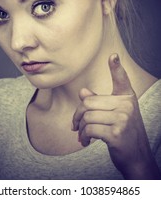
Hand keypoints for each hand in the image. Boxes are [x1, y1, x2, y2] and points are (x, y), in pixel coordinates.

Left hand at [72, 53, 160, 178]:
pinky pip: (89, 128)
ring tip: (82, 135)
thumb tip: (82, 92)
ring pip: (87, 116)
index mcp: (127, 98)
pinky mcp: (116, 133)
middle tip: (75, 125)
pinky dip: (83, 136)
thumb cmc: (123, 133)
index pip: (121, 79)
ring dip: (80, 128)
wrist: (137, 157)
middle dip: (78, 115)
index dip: (116, 67)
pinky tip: (86, 141)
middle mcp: (126, 105)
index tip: (113, 55)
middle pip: (88, 101)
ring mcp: (122, 118)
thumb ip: (99, 102)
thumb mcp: (115, 115)